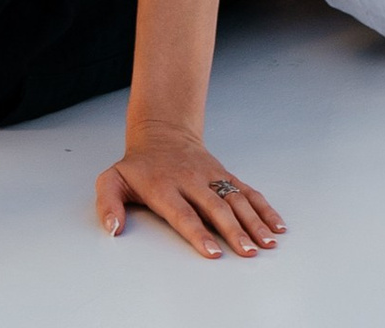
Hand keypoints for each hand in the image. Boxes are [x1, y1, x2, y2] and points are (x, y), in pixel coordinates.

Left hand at [95, 131, 283, 258]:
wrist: (161, 133)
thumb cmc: (138, 166)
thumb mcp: (113, 180)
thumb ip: (108, 204)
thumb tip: (112, 229)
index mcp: (164, 186)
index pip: (183, 212)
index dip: (197, 232)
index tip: (212, 251)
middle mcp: (190, 181)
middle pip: (215, 207)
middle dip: (233, 231)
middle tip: (247, 252)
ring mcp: (211, 177)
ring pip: (235, 200)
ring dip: (253, 222)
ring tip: (267, 243)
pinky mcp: (224, 175)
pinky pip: (247, 192)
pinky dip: (264, 208)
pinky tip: (277, 226)